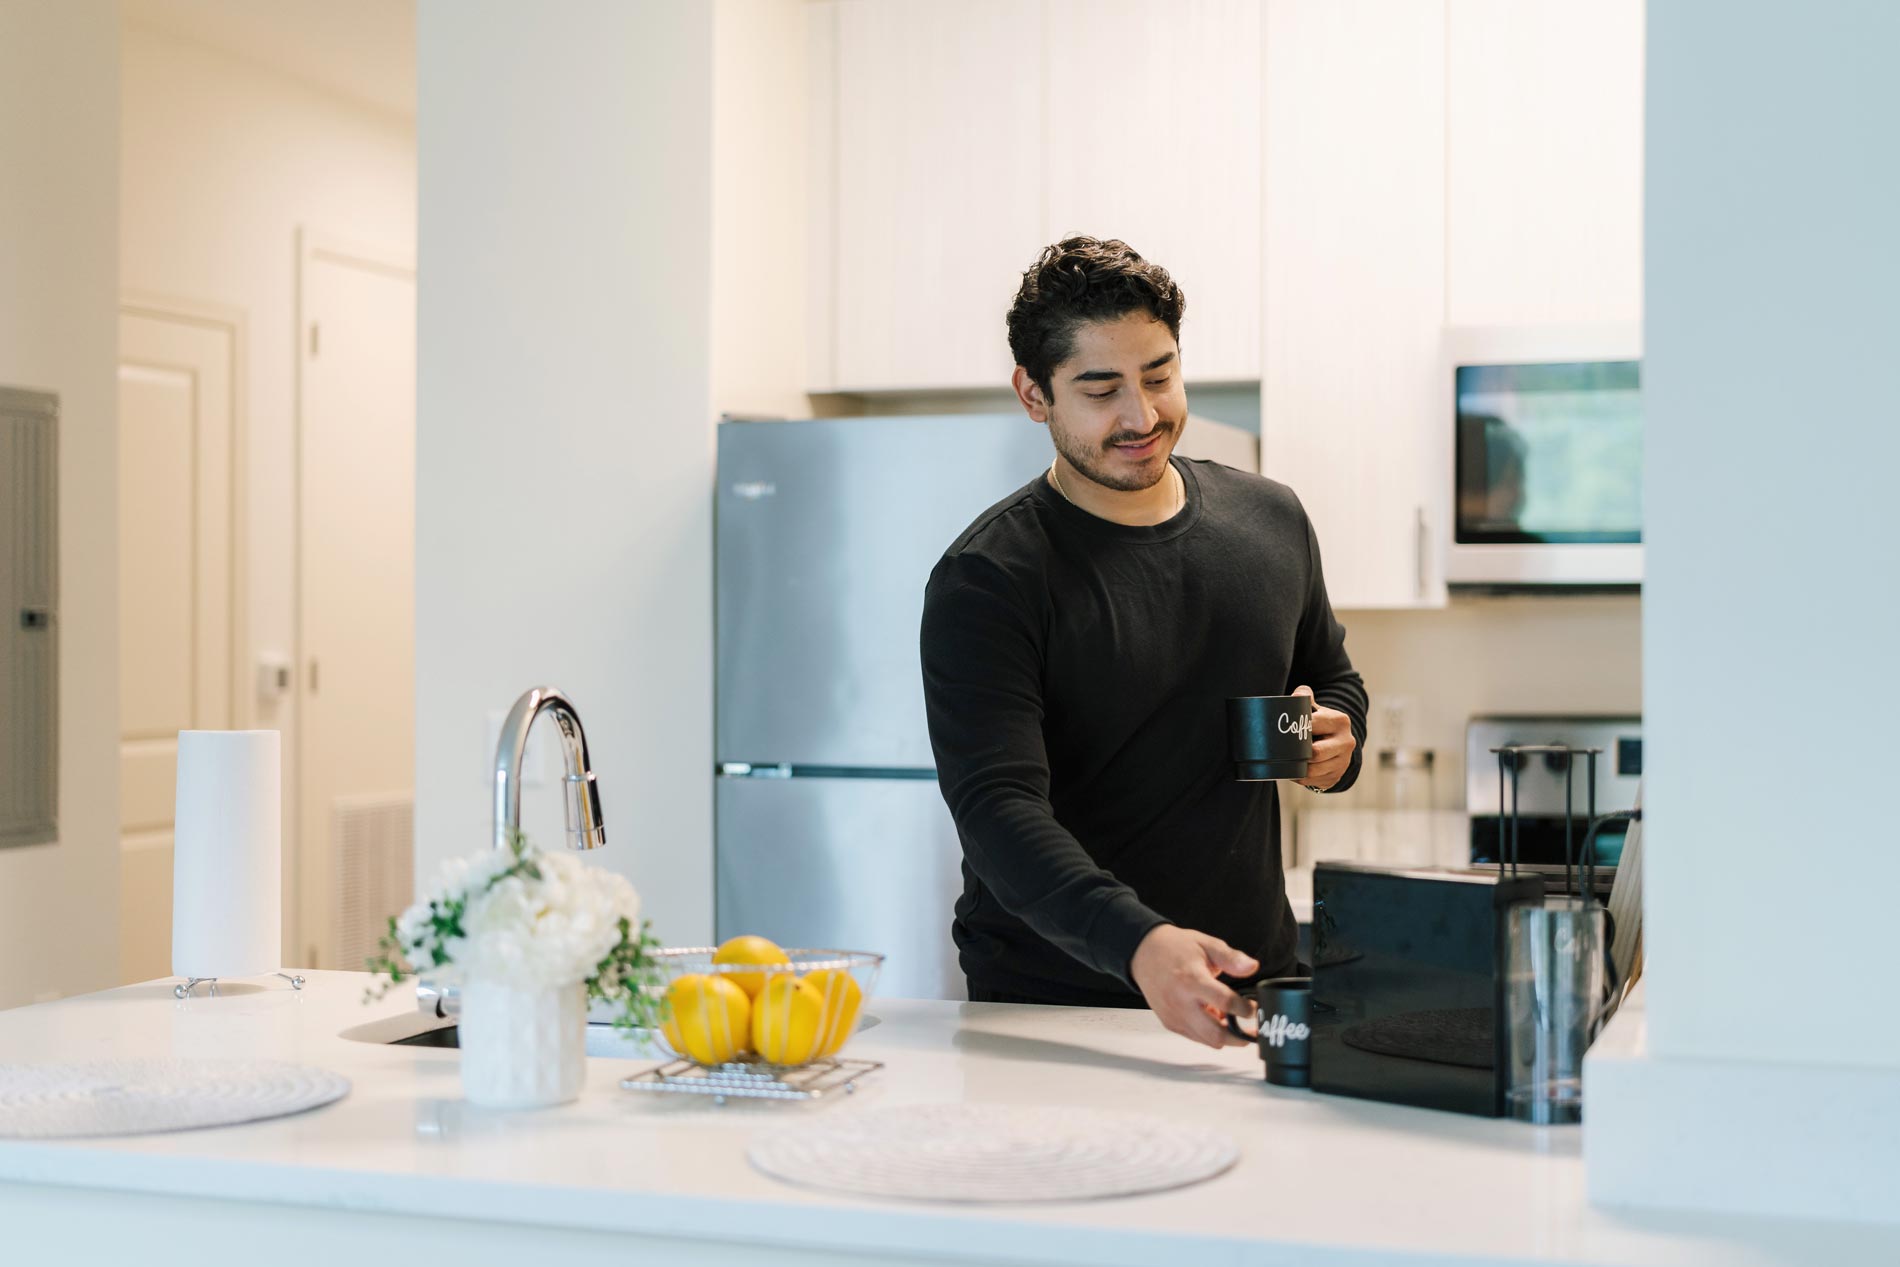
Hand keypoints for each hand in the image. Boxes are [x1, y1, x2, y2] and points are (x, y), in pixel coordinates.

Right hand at [1129, 925, 1257, 1048]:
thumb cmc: (1175, 948)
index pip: (1225, 1002)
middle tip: (1251, 1029)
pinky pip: (1195, 1037)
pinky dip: (1208, 1033)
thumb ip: (1230, 957)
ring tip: (1230, 1019)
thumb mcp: (1206, 944)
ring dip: (1224, 1035)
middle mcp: (1181, 1002)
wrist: (1144, 954)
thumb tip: (1252, 967)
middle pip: (1216, 1033)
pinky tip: (1212, 1016)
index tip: (1255, 1008)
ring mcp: (1174, 1016)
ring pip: (1207, 1040)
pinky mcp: (1170, 1023)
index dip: (1245, 1009)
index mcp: (1192, 980)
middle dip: (1239, 1036)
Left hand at [1293, 684, 1355, 791]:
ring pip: (1313, 770)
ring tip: (1287, 761)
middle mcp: (1346, 742)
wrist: (1338, 744)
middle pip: (1316, 752)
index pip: (1313, 725)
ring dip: (1298, 768)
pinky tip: (1294, 770)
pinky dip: (1300, 777)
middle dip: (1299, 753)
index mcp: (1340, 721)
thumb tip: (1297, 695)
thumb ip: (1305, 698)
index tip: (1286, 731)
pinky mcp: (1336, 776)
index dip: (1297, 729)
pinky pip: (1312, 781)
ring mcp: (1343, 762)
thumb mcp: (1317, 710)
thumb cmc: (1321, 725)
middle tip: (1285, 750)